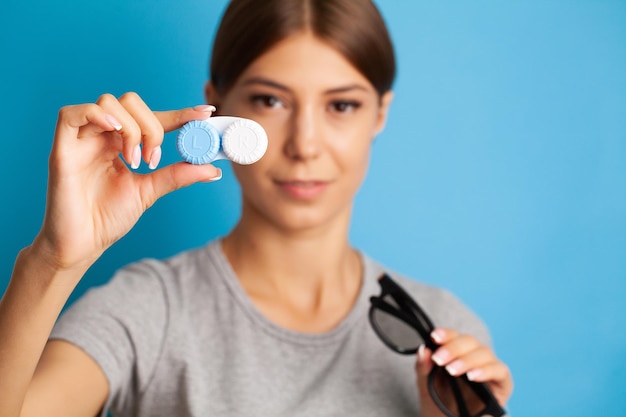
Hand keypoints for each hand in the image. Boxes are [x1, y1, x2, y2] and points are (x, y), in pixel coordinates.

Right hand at [33, 92, 221, 275]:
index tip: (205, 113)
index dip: (179, 113)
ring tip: (135, 161)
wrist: (83, 244)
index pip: (152, 118)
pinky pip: (71, 113)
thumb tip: (212, 169)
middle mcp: (101, 135)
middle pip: (130, 102)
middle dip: (151, 127)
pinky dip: (97, 115)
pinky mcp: (62, 148)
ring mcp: (81, 139)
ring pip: (109, 103)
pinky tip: (115, 132)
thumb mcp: (150, 192)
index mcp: (121, 142)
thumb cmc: (108, 217)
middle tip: (154, 159)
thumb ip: (177, 175)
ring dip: (131, 129)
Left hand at [415, 328, 512, 416]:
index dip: (446, 334)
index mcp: (456, 353)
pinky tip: (472, 376)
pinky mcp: (502, 383)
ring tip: (452, 370)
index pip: (454, 336)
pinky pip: (500, 371)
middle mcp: (474, 357)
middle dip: (453, 348)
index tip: (434, 337)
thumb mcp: (426, 387)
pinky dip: (487, 371)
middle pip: (470, 341)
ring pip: (484, 353)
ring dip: (467, 360)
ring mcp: (489, 368)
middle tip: (439, 359)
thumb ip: (423, 369)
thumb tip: (423, 350)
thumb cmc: (440, 404)